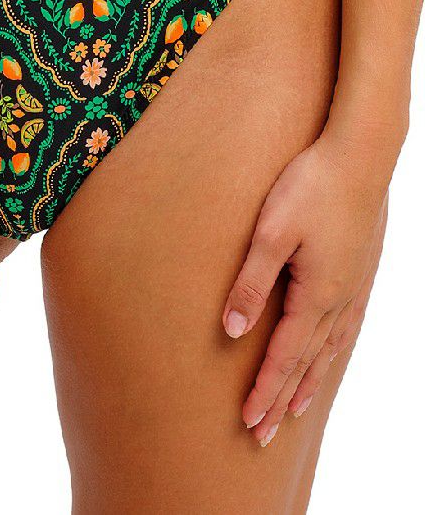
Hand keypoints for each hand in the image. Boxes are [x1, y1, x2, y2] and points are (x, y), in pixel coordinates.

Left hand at [221, 128, 394, 445]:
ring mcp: (354, 288)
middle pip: (307, 363)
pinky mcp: (359, 272)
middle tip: (263, 435)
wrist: (360, 155)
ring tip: (295, 410)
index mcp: (316, 295)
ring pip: (328, 350)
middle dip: (282, 400)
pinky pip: (344, 329)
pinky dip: (330, 354)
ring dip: (308, 382)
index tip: (247, 422)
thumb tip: (231, 332)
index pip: (284, 357)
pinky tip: (326, 355)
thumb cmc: (310, 188)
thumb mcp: (271, 234)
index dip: (264, 391)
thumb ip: (250, 283)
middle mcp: (339, 301)